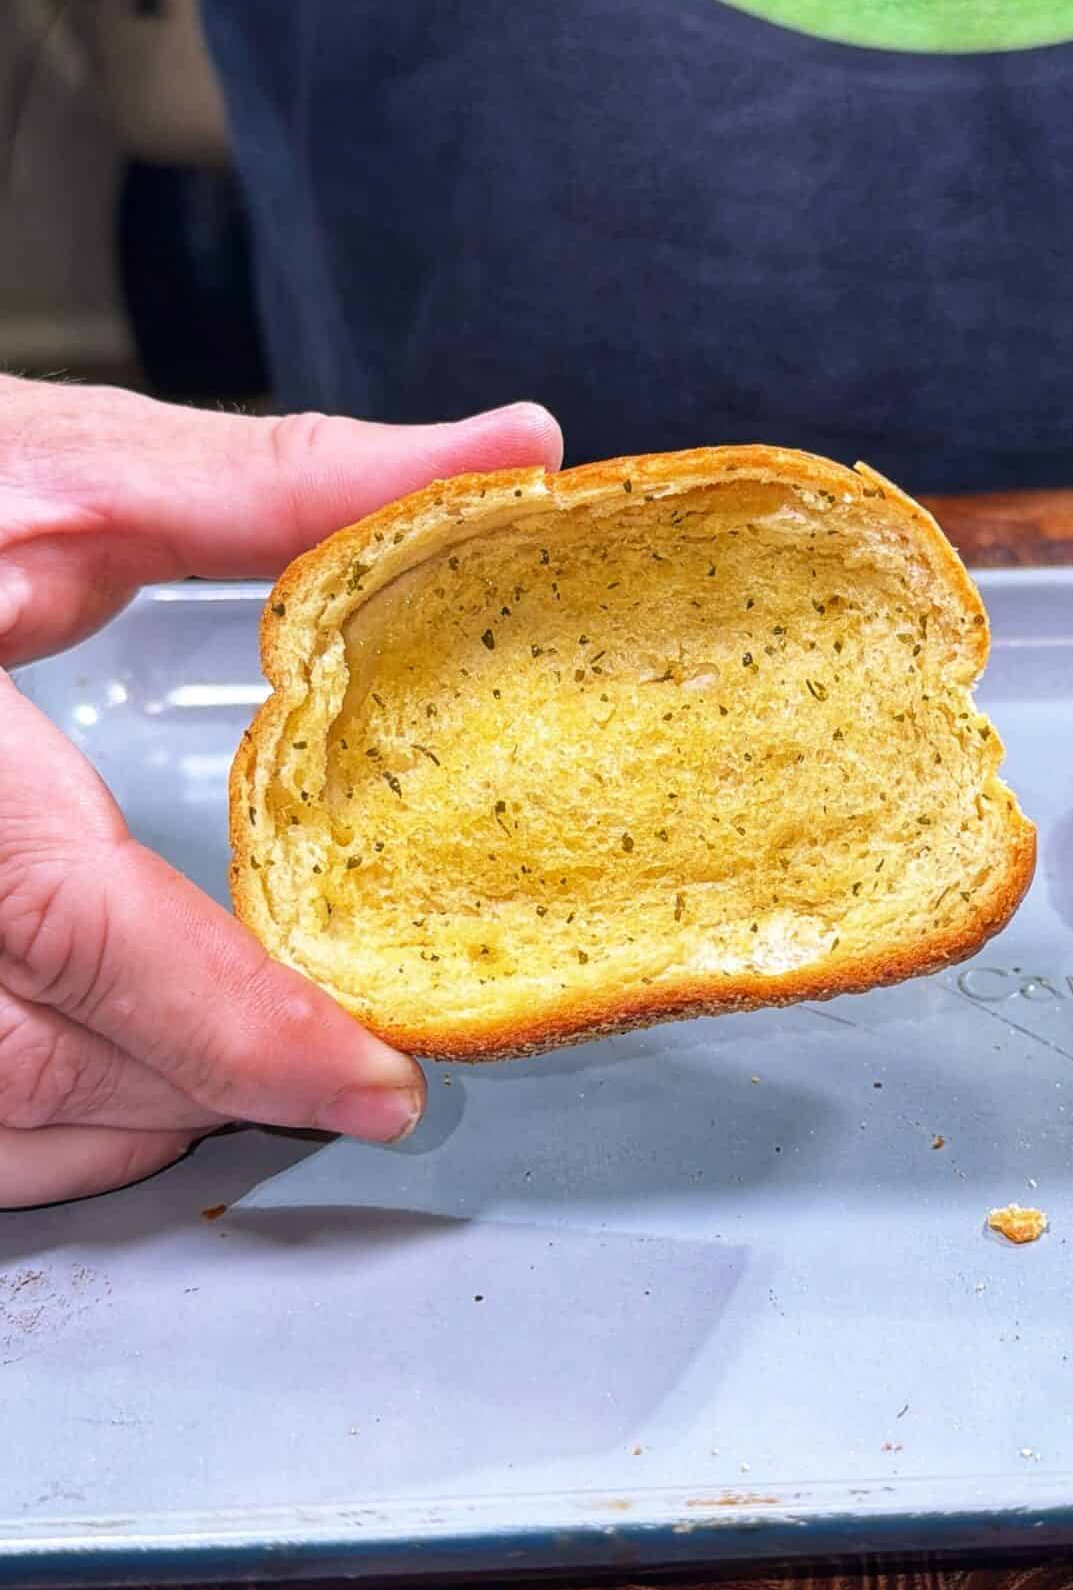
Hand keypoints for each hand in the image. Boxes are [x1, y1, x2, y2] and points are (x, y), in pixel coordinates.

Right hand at [0, 378, 561, 1207]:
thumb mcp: (59, 463)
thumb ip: (280, 482)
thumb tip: (507, 452)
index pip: (80, 923)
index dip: (239, 1026)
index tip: (374, 1083)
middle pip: (26, 1058)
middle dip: (200, 1086)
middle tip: (338, 1071)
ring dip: (113, 1129)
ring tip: (238, 1083)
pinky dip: (24, 1137)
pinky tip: (109, 1097)